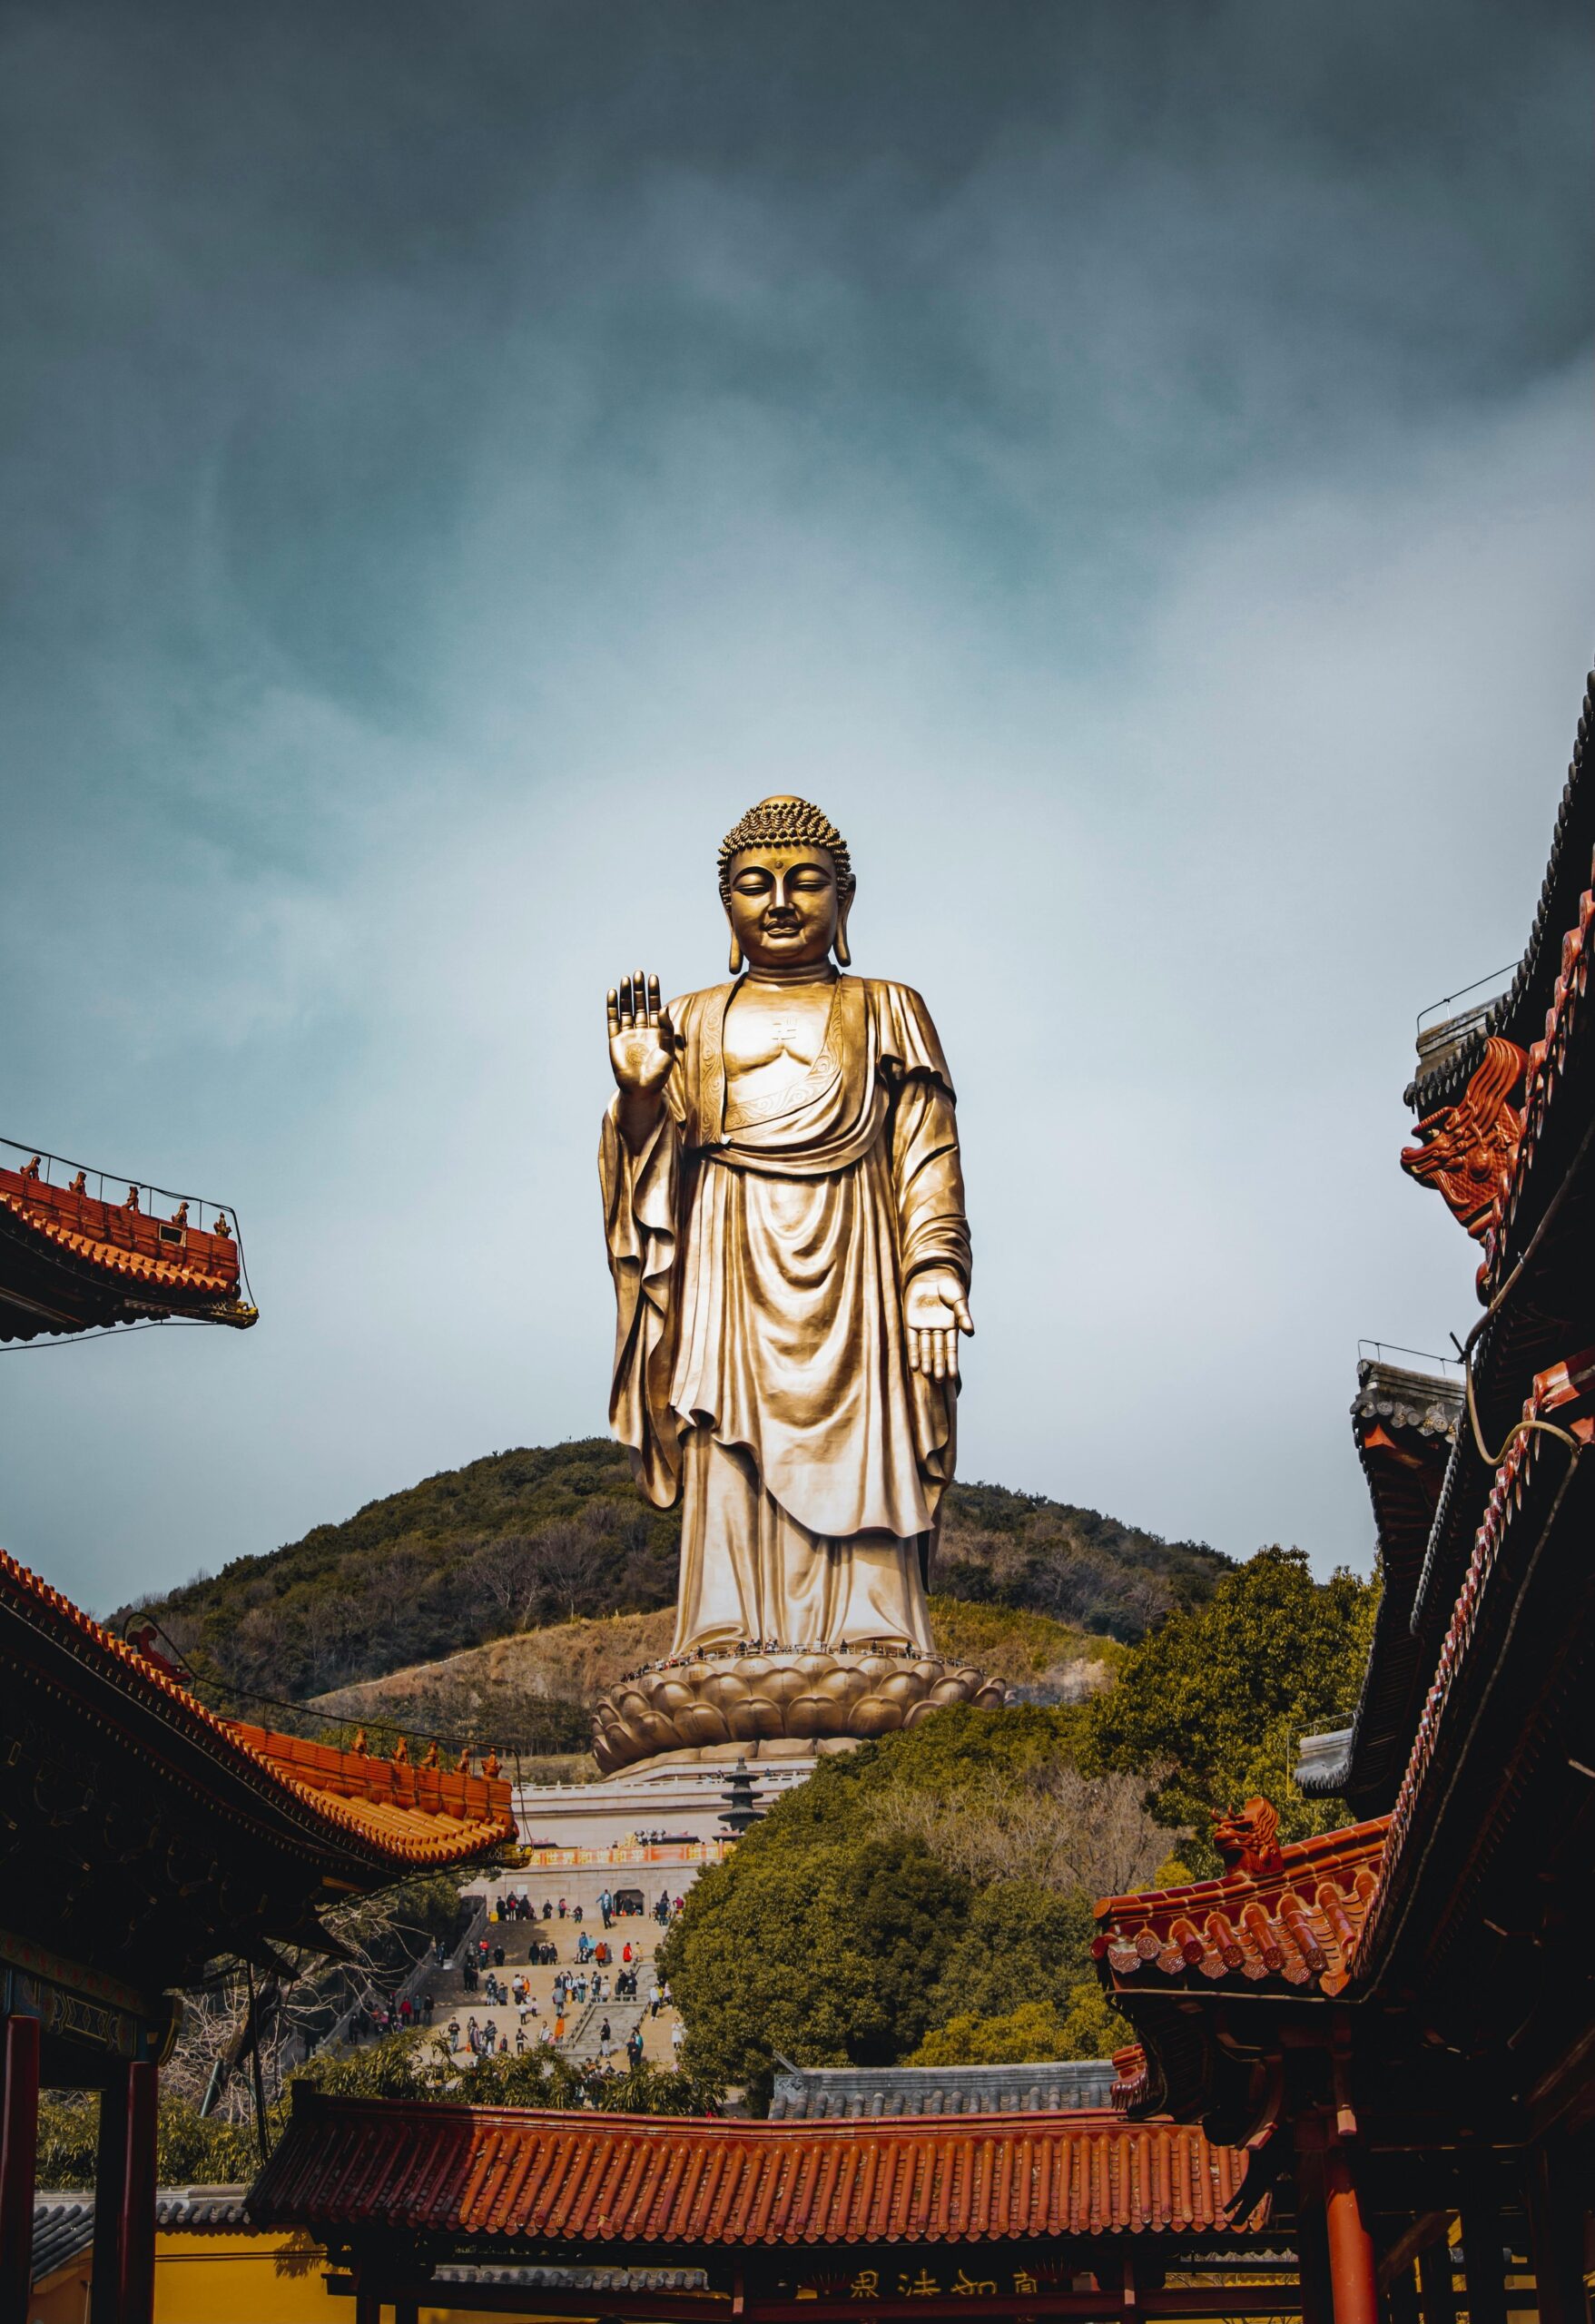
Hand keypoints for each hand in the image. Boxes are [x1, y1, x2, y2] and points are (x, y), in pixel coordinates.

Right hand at [607, 970, 674, 1097]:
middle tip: (638, 973)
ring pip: (626, 1010)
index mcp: (657, 1031)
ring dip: (625, 995)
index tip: (652, 977)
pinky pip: (613, 1020)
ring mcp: (628, 1034)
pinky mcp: (615, 1040)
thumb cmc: (659, 1073)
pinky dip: (612, 1007)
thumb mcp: (667, 1049)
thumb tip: (663, 1007)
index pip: (655, 1006)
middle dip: (638, 989)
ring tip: (626, 979)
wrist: (642, 1090)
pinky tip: (612, 993)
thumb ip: (666, 1028)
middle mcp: (642, 1030)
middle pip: (639, 1005)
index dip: (653, 992)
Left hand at [904, 1265, 973, 1381]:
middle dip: (938, 1365)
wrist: (932, 1272)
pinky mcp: (911, 1322)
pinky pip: (911, 1340)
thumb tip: (971, 1333)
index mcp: (951, 1327)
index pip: (951, 1348)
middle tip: (939, 1380)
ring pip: (925, 1348)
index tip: (953, 1376)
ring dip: (925, 1361)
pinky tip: (914, 1365)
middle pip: (937, 1351)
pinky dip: (913, 1352)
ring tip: (926, 1374)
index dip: (951, 1362)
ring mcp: (924, 1327)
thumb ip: (963, 1316)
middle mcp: (937, 1330)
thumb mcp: (959, 1300)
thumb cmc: (949, 1286)